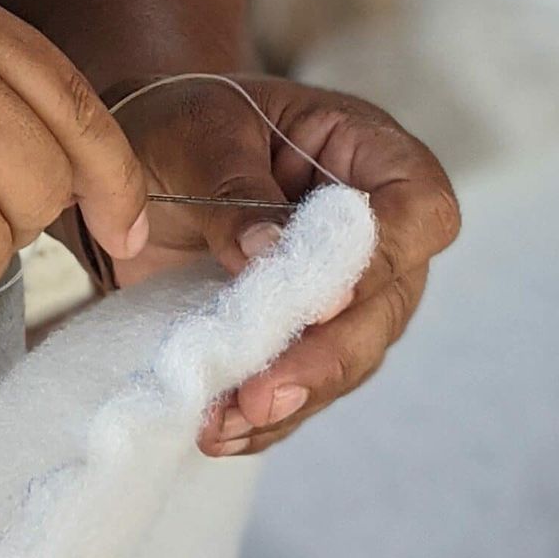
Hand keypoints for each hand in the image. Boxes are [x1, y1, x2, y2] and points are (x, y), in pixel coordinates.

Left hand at [49, 73, 458, 458]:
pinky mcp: (307, 335)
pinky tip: (223, 431)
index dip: (382, 258)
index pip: (419, 208)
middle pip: (390, 302)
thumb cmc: (180, 126)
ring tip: (227, 419)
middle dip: (327, 355)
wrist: (139, 162)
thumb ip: (231, 187)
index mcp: (366, 150)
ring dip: (295, 397)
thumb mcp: (195, 134)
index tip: (321, 298)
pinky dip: (268, 416)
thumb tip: (266, 252)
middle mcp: (374, 227)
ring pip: (354, 357)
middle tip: (264, 391)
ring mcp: (348, 288)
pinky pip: (308, 385)